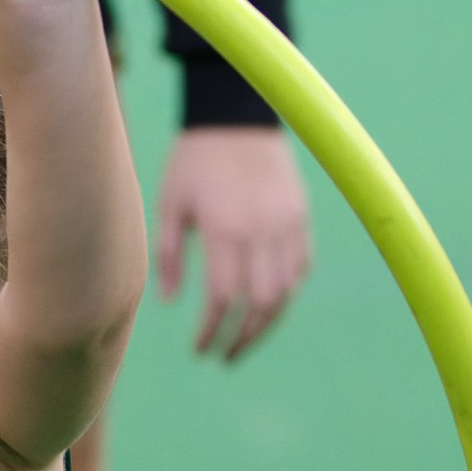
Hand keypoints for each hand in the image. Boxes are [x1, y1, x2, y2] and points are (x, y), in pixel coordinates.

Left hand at [156, 125, 311, 360]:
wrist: (236, 114)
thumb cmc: (194, 159)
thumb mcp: (170, 204)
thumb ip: (170, 255)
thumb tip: (171, 302)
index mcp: (226, 229)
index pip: (225, 299)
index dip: (212, 331)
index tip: (199, 349)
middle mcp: (262, 231)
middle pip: (262, 305)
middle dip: (243, 338)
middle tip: (224, 356)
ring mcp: (287, 224)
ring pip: (287, 292)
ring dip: (267, 324)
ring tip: (245, 339)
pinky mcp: (301, 216)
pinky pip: (301, 267)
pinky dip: (286, 292)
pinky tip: (266, 305)